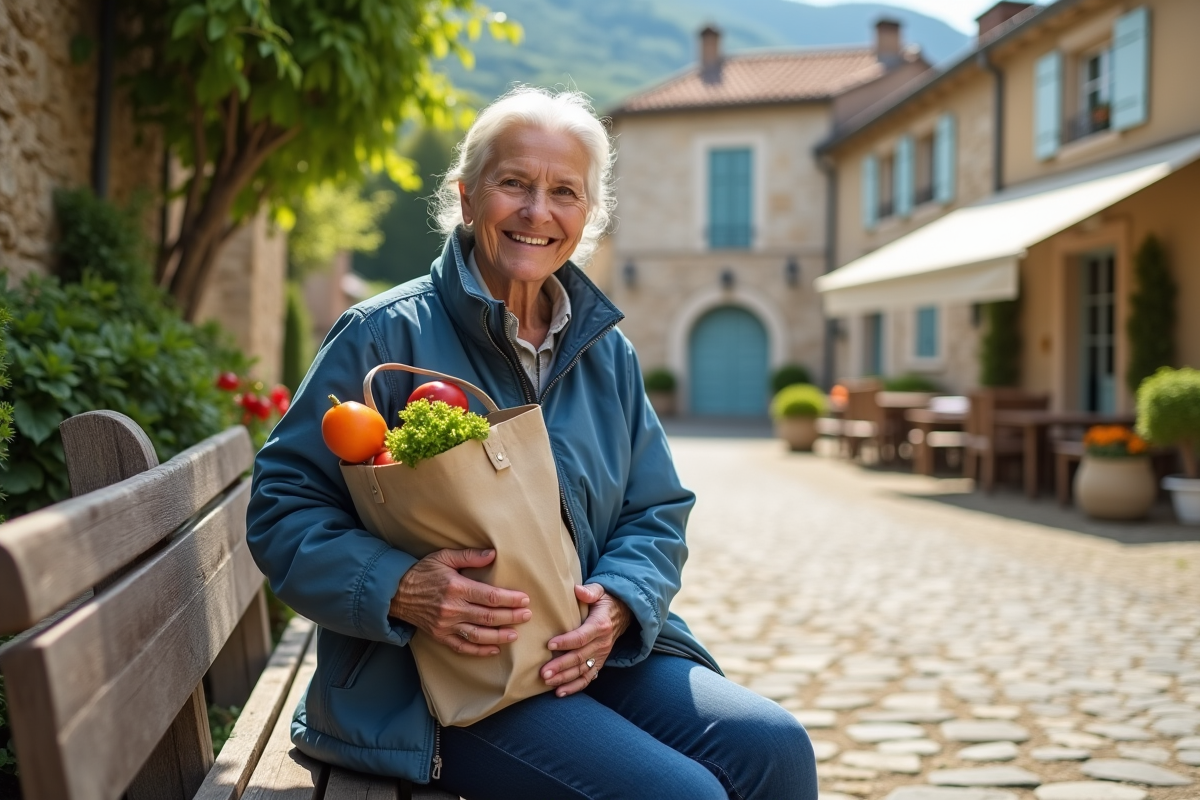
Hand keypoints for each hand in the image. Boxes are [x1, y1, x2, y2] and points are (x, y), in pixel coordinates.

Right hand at [391, 548, 531, 656]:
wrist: (396, 593)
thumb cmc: (422, 572)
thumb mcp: (444, 557)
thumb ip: (469, 556)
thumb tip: (493, 554)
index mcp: (456, 588)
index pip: (490, 597)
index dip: (510, 599)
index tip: (525, 600)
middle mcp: (453, 609)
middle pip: (489, 617)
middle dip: (511, 617)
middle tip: (527, 616)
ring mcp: (446, 625)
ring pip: (479, 635)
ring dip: (500, 636)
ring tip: (515, 634)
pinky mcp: (440, 636)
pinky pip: (463, 647)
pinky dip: (479, 650)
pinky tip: (494, 649)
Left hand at [541, 584, 630, 697]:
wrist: (624, 613)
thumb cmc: (606, 601)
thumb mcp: (601, 591)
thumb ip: (590, 591)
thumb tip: (577, 590)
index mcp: (600, 625)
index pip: (582, 637)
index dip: (566, 642)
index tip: (550, 645)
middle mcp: (602, 643)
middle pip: (580, 657)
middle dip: (561, 666)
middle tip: (544, 673)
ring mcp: (601, 655)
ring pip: (582, 670)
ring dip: (565, 678)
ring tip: (548, 682)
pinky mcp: (599, 662)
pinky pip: (588, 677)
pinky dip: (575, 687)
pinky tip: (560, 692)